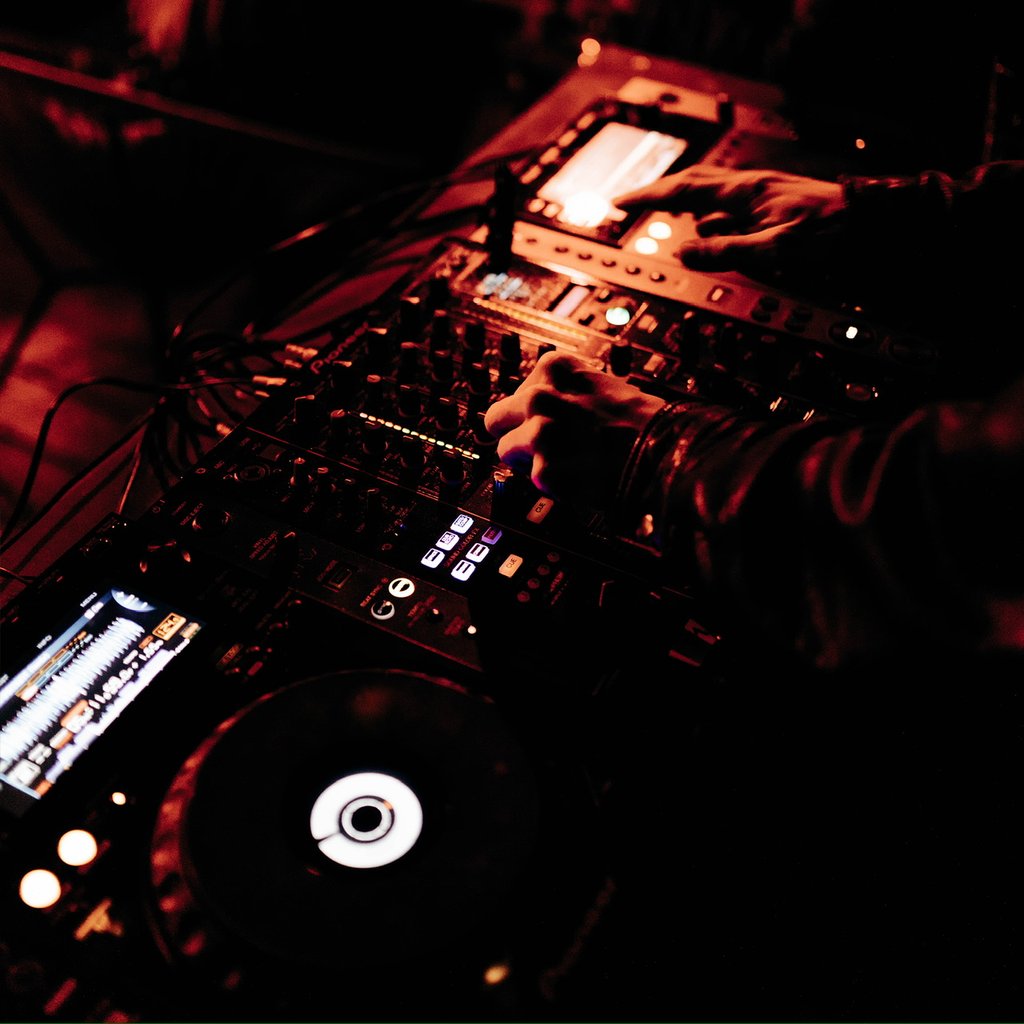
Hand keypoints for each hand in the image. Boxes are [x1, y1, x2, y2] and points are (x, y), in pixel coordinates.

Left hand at [483, 351, 666, 507]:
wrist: (666, 453)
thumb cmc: (642, 421)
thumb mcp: (598, 384)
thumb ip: (563, 391)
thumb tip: (535, 405)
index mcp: (552, 369)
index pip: (515, 391)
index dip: (529, 411)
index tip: (544, 420)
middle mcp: (539, 397)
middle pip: (495, 419)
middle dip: (514, 432)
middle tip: (540, 444)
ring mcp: (540, 435)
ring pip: (506, 451)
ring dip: (530, 460)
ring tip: (565, 461)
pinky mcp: (545, 471)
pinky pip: (532, 480)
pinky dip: (552, 482)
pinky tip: (578, 475)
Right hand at [614, 166, 845, 275]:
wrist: (879, 226)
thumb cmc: (833, 237)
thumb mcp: (775, 250)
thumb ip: (725, 251)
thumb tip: (682, 252)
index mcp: (746, 192)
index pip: (683, 190)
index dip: (648, 198)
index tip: (619, 203)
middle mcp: (753, 188)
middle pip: (693, 184)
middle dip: (659, 194)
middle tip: (631, 203)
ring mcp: (765, 196)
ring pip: (711, 197)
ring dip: (682, 205)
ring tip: (661, 214)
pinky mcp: (777, 209)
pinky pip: (731, 213)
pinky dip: (709, 221)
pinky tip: (709, 234)